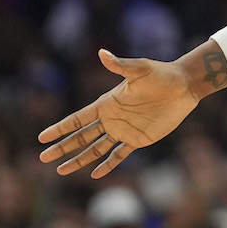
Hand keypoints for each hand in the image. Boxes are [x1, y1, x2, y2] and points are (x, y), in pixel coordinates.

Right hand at [38, 48, 201, 177]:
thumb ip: (120, 65)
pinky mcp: (139, 139)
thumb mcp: (139, 70)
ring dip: (79, 159)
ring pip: (96, 149)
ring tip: (61, 171)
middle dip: (63, 147)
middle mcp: (112, 119)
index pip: (78, 119)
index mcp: (107, 103)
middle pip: (81, 136)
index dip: (60, 128)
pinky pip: (119, 155)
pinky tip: (95, 174)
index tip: (42, 137)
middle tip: (43, 158)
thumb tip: (102, 53)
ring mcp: (124, 130)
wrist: (184, 86)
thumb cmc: (161, 74)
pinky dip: (108, 165)